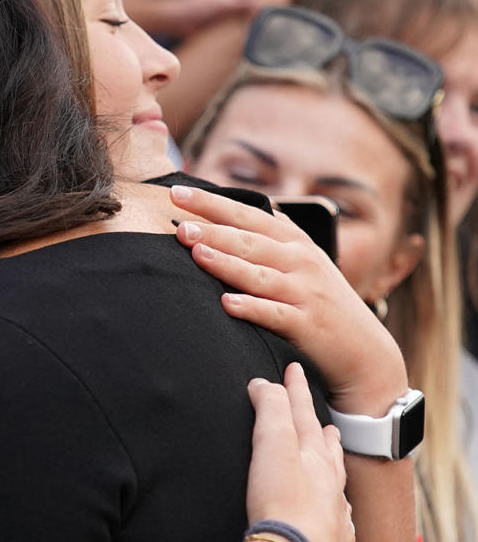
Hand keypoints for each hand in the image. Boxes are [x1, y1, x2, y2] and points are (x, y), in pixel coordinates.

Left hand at [170, 184, 408, 414]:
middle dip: (213, 230)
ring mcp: (304, 292)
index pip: (248, 215)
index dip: (213, 202)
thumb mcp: (304, 264)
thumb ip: (275, 239)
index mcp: (295, 242)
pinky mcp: (306, 324)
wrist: (364, 350)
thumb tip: (244, 212)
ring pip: (260, 274)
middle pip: (250, 241)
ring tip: (196, 253)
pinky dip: (252, 307)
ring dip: (226, 263)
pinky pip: (274, 314)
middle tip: (179, 224)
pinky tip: (227, 303)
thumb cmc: (322, 304)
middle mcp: (301, 262)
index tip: (178, 192)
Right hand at [245, 362, 362, 541]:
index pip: (306, 421)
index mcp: (319, 465)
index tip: (294, 373)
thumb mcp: (272, 445)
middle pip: (332, 463)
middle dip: (328, 444)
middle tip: (330, 432)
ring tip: (337, 494)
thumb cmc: (283, 502)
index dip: (297, 394)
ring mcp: (338, 533)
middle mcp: (334, 497)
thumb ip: (270, 410)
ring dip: (338, 499)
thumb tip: (265, 384)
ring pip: (343, 511)